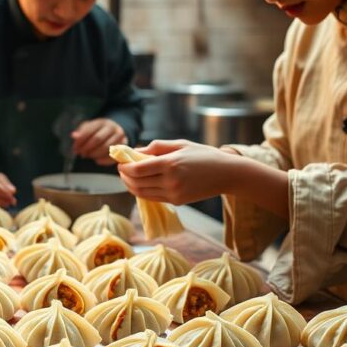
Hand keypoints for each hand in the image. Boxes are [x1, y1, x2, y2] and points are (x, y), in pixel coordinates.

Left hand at [72, 119, 126, 165]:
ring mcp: (119, 137)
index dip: (81, 140)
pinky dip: (104, 160)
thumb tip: (74, 135)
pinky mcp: (124, 147)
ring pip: (106, 147)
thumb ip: (81, 132)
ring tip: (88, 156)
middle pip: (98, 139)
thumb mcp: (89, 128)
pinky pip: (114, 155)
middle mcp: (112, 127)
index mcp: (102, 122)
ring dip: (94, 154)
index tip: (75, 148)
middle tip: (81, 153)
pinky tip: (97, 160)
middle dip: (87, 148)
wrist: (115, 132)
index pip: (90, 130)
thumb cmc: (98, 131)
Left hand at [116, 139, 242, 204]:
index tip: (120, 162)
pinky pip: (152, 198)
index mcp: (170, 164)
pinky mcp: (177, 202)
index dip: (124, 167)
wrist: (226, 174)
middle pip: (136, 183)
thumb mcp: (180, 144)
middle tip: (121, 168)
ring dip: (130, 185)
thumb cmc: (203, 155)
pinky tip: (141, 183)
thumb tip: (134, 152)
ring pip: (142, 193)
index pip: (137, 170)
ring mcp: (174, 194)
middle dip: (124, 176)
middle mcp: (170, 181)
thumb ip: (156, 147)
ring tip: (128, 176)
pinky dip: (142, 191)